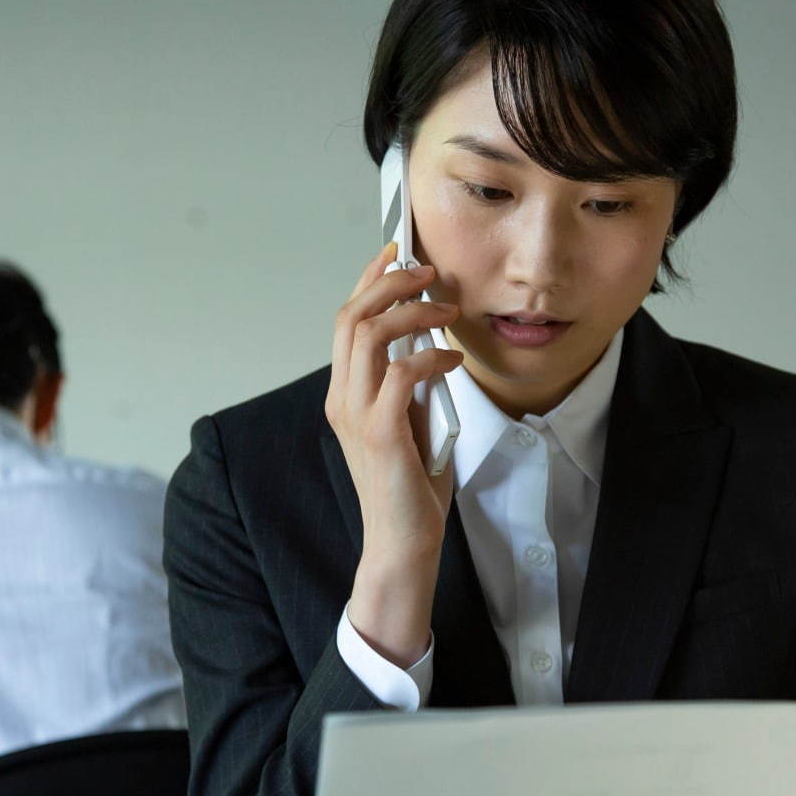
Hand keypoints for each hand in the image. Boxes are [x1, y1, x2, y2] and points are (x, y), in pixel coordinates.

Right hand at [324, 242, 463, 666]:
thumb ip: (411, 384)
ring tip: (447, 310)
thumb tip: (432, 341)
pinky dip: (430, 357)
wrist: (403, 543)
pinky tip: (452, 361)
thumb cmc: (410, 487)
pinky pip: (401, 374)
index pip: (346, 320)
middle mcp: (342, 399)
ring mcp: (357, 415)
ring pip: (369, 336)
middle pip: (351, 317)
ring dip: (412, 312)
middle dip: (391, 283)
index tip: (397, 252)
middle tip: (428, 271)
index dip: (369, 280)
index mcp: (345, 393)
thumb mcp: (411, 421)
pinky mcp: (381, 433)